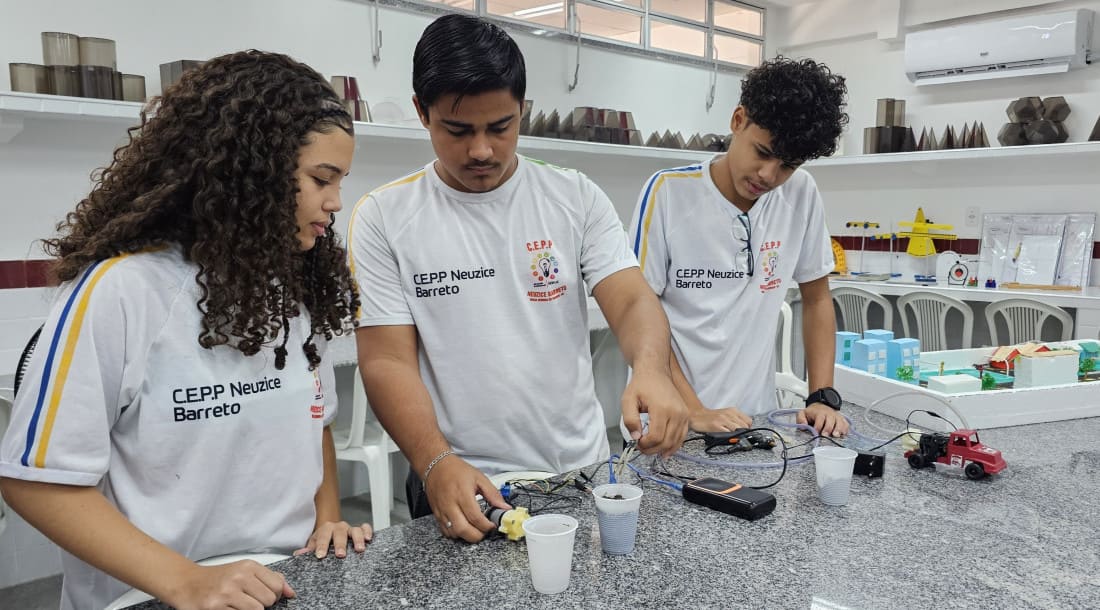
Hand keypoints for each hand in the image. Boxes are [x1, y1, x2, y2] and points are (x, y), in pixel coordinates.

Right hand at [166, 560, 294, 609]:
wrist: (186, 583)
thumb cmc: (219, 578)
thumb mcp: (245, 571)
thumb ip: (270, 579)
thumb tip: (291, 593)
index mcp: (248, 566)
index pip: (277, 586)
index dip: (272, 595)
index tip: (261, 595)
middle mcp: (238, 577)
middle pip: (268, 600)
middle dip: (261, 605)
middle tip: (246, 601)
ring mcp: (226, 593)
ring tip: (237, 606)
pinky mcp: (215, 608)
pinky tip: (228, 609)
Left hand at [294, 521, 372, 558]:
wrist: (331, 534)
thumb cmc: (323, 542)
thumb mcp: (313, 545)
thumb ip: (307, 550)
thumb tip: (298, 554)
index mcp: (325, 529)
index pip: (322, 537)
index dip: (321, 546)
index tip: (320, 555)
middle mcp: (338, 527)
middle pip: (339, 533)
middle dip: (340, 544)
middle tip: (340, 555)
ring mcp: (350, 529)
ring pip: (355, 530)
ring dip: (357, 539)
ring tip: (359, 549)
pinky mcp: (360, 530)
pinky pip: (366, 527)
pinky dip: (368, 531)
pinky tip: (368, 539)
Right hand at [423, 455, 510, 542]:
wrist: (436, 466)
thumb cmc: (457, 470)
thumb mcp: (479, 478)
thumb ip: (493, 494)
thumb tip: (504, 507)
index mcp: (462, 494)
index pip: (475, 517)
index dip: (486, 526)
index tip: (492, 525)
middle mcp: (450, 504)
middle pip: (463, 529)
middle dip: (477, 536)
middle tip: (485, 531)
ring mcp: (442, 511)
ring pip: (454, 533)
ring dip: (466, 536)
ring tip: (475, 529)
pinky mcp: (437, 515)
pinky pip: (445, 531)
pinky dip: (456, 534)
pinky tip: (463, 527)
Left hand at [621, 370, 689, 457]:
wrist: (655, 372)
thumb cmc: (642, 385)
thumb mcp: (628, 400)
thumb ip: (630, 420)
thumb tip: (636, 437)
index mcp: (662, 408)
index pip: (655, 437)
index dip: (645, 444)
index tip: (636, 442)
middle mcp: (676, 412)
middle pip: (666, 442)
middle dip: (652, 449)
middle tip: (641, 448)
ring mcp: (683, 415)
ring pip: (675, 442)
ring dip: (662, 449)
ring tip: (650, 449)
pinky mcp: (686, 416)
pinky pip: (682, 436)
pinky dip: (673, 446)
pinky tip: (665, 451)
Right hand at [689, 407, 752, 431]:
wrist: (696, 415)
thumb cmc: (712, 417)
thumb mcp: (726, 415)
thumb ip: (736, 420)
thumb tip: (745, 430)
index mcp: (733, 410)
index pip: (748, 421)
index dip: (747, 429)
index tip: (743, 433)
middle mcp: (729, 414)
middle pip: (744, 427)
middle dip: (743, 433)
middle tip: (737, 437)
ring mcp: (722, 419)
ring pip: (737, 430)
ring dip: (736, 436)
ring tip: (732, 438)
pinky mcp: (716, 425)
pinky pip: (727, 433)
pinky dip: (728, 437)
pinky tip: (725, 437)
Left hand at [797, 403, 848, 436]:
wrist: (821, 405)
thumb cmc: (812, 413)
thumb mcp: (803, 413)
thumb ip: (800, 419)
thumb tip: (803, 426)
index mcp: (820, 413)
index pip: (820, 419)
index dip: (818, 426)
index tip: (816, 432)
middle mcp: (829, 414)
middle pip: (831, 421)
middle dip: (828, 428)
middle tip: (825, 435)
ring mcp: (836, 417)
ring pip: (840, 422)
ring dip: (838, 429)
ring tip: (836, 435)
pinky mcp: (841, 420)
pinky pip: (846, 424)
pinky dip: (845, 429)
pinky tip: (843, 434)